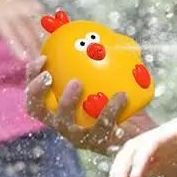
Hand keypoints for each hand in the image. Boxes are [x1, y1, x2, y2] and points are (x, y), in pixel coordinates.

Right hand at [25, 57, 154, 153]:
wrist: (145, 129)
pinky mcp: (100, 145)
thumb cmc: (123, 99)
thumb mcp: (112, 76)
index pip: (35, 92)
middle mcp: (62, 124)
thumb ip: (102, 59)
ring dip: (67, 101)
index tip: (42, 57)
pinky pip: (102, 127)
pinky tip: (122, 95)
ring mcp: (79, 137)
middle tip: (49, 75)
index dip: (31, 76)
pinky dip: (110, 109)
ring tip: (77, 82)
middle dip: (36, 91)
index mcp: (59, 107)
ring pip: (64, 123)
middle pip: (37, 110)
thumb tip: (98, 30)